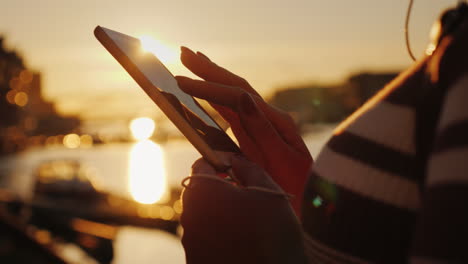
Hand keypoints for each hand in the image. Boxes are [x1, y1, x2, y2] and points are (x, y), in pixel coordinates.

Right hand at [176, 47, 312, 215]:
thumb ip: (265, 130)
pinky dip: (218, 99)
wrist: (316, 204)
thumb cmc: (302, 188)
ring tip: (194, 63)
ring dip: (213, 78)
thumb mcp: (285, 161)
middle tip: (186, 53)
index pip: (238, 97)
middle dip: (210, 70)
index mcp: (276, 122)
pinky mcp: (256, 138)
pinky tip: (208, 92)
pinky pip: (234, 113)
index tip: (183, 81)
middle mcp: (269, 119)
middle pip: (236, 87)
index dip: (210, 88)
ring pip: (234, 96)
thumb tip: (243, 98)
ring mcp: (263, 127)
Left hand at [181, 156, 306, 263]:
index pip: (201, 165)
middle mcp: (190, 215)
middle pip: (199, 191)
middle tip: (244, 195)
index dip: (218, 161)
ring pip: (201, 216)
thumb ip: (247, 168)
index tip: (234, 167)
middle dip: (218, 188)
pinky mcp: (195, 260)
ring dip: (218, 212)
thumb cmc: (274, 232)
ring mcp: (190, 241)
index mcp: (204, 192)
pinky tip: (240, 241)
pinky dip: (217, 235)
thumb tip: (235, 160)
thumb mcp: (268, 190)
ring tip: (246, 222)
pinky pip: (203, 239)